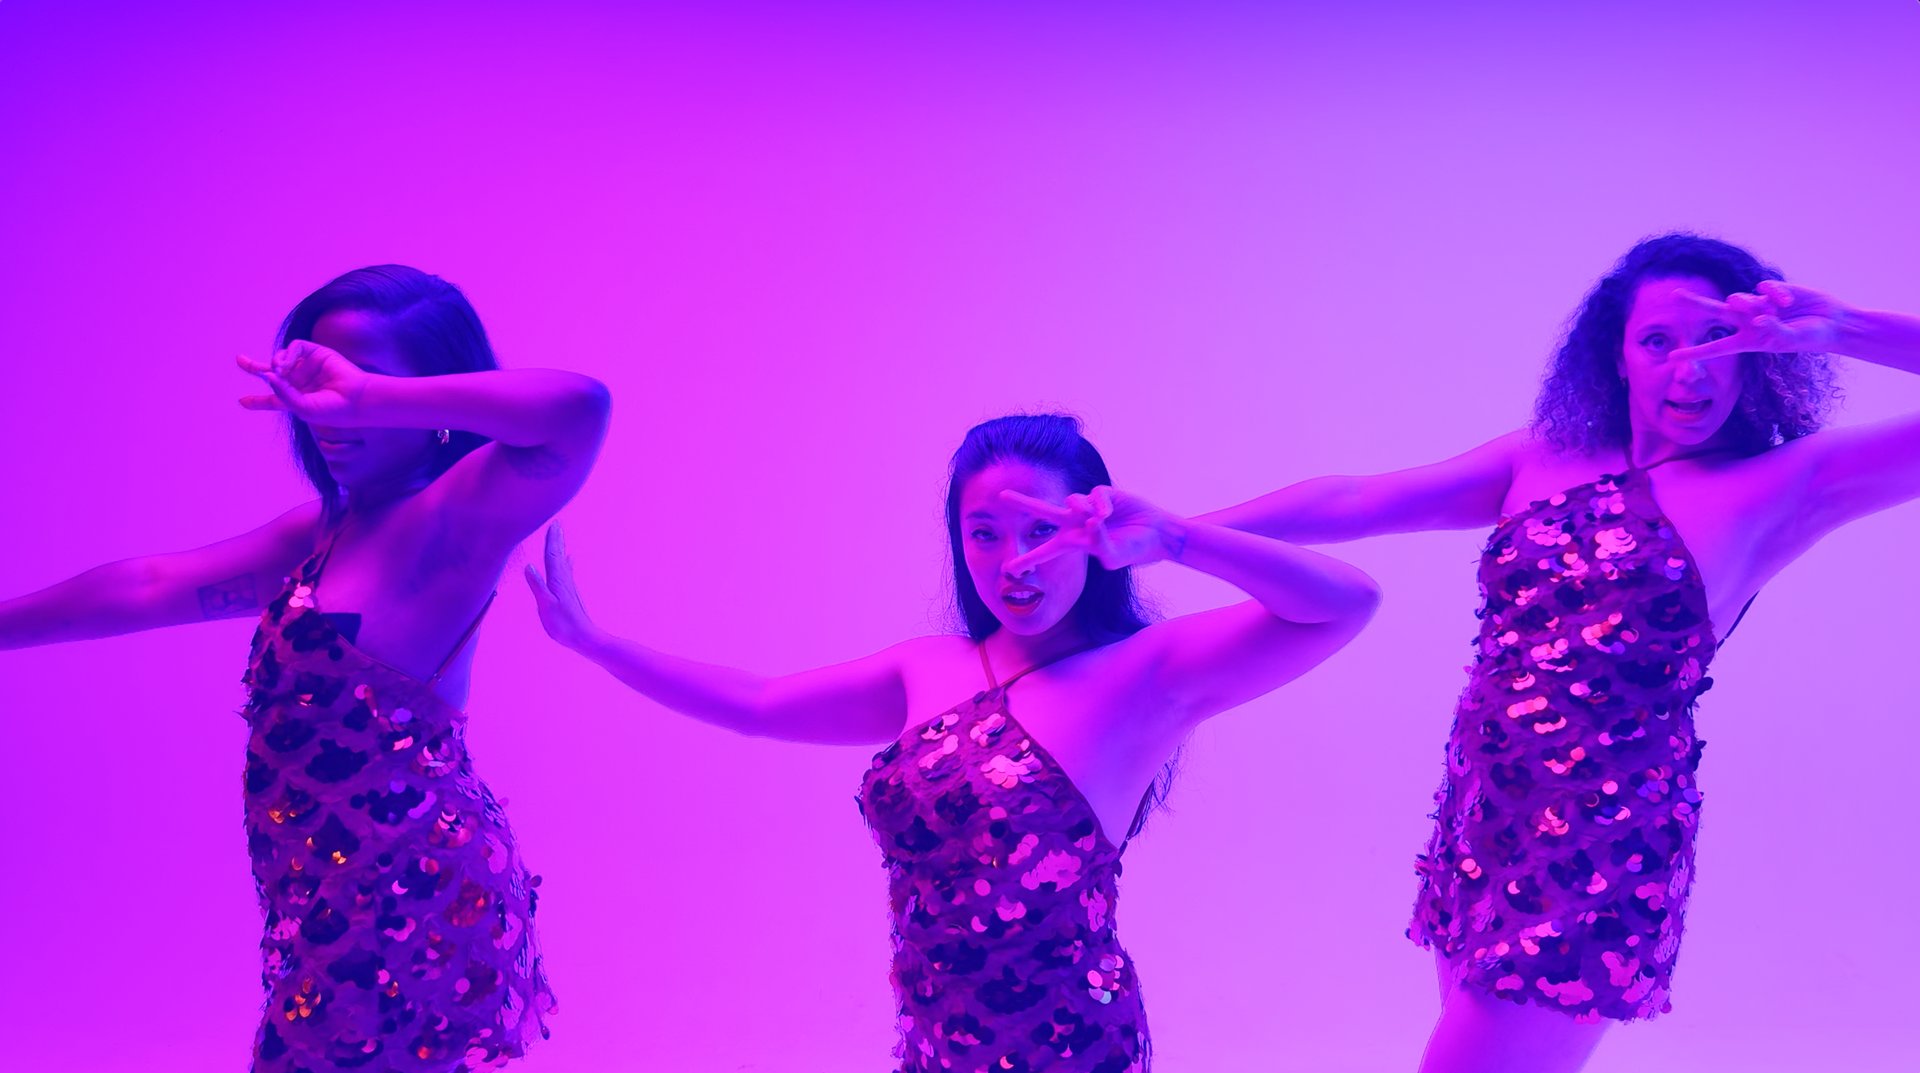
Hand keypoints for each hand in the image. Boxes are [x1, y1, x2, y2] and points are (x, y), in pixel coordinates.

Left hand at [237, 340, 373, 424]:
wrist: (355, 399)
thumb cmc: (331, 410)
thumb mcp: (300, 407)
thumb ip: (281, 393)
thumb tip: (266, 374)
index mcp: (295, 399)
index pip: (273, 399)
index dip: (257, 400)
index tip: (242, 402)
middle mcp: (300, 382)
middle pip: (272, 373)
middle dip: (255, 367)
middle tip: (240, 360)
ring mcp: (307, 367)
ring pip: (281, 358)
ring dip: (275, 363)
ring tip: (279, 372)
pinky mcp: (316, 353)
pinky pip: (295, 347)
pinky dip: (287, 354)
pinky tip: (285, 365)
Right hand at [524, 523, 600, 650]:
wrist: (584, 637)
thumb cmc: (564, 624)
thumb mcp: (546, 605)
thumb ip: (537, 585)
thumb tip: (529, 565)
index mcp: (557, 580)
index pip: (552, 555)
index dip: (552, 539)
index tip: (553, 524)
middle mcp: (564, 580)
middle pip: (559, 555)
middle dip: (557, 539)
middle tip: (557, 523)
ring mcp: (568, 586)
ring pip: (563, 561)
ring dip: (560, 547)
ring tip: (559, 536)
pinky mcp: (569, 593)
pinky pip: (566, 571)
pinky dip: (565, 561)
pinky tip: (568, 559)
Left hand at [1002, 486, 1181, 573]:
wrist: (1157, 534)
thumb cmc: (1135, 550)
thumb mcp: (1114, 558)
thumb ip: (1099, 545)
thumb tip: (1089, 521)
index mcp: (1074, 543)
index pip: (1045, 551)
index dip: (1028, 560)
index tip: (1008, 570)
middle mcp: (1076, 524)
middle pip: (1044, 512)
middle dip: (1024, 503)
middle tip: (1001, 496)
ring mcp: (1088, 508)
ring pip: (1072, 502)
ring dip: (1084, 511)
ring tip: (1101, 519)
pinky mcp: (1103, 494)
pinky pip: (1094, 496)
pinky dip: (1101, 506)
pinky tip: (1111, 512)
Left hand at [1672, 281, 1852, 360]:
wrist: (1831, 322)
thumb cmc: (1810, 338)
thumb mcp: (1790, 340)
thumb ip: (1773, 331)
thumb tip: (1757, 319)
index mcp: (1747, 341)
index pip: (1716, 347)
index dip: (1694, 353)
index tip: (1671, 358)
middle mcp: (1748, 322)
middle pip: (1715, 311)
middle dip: (1696, 303)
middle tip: (1675, 295)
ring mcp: (1758, 304)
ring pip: (1740, 299)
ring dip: (1752, 304)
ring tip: (1775, 310)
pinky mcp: (1771, 290)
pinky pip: (1764, 288)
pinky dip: (1775, 294)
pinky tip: (1788, 301)